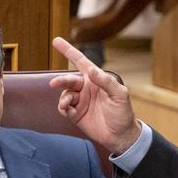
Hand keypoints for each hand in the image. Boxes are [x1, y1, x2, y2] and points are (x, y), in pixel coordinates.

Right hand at [50, 37, 140, 154]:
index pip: (81, 62)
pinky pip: (63, 107)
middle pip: (69, 79)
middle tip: (54, 83)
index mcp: (96, 80)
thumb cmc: (123, 113)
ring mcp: (80, 101)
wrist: (120, 136)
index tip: (56, 41)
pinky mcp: (75, 113)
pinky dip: (62, 107)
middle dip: (61, 80)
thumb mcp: (120, 95)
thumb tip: (92, 70)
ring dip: (63, 97)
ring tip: (67, 104)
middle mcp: (86, 88)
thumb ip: (106, 82)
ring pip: (65, 94)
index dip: (69, 51)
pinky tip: (67, 110)